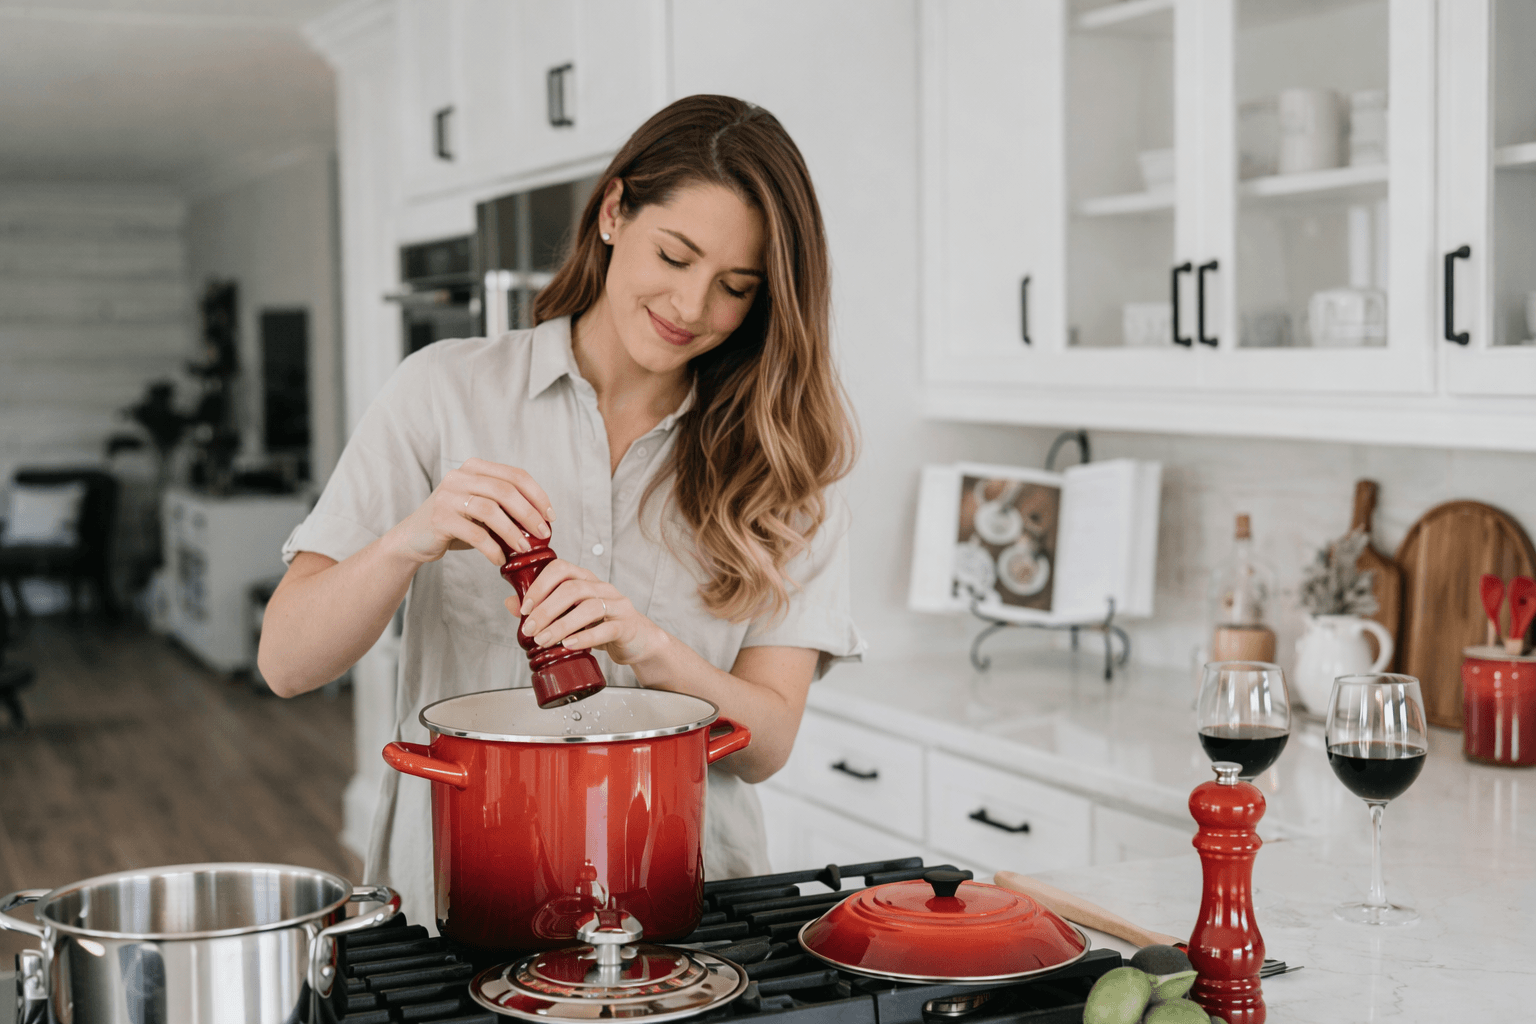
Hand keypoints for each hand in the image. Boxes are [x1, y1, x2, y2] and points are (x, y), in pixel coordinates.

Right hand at [389, 458, 554, 566]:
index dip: (538, 495)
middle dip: (530, 514)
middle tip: (544, 534)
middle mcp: (459, 476)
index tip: (551, 516)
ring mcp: (447, 496)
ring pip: (490, 510)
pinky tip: (500, 560)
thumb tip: (543, 522)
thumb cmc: (456, 525)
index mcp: (475, 468)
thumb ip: (506, 507)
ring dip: (513, 532)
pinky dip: (492, 548)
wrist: (413, 539)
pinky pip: (474, 533)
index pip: (515, 475)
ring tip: (525, 549)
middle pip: (505, 490)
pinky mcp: (439, 518)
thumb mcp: (482, 510)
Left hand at [509, 559, 663, 664]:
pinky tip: (568, 645)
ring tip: (544, 641)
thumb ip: (543, 608)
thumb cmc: (601, 625)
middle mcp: (602, 587)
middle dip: (546, 610)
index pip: (561, 568)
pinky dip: (585, 637)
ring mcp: (617, 605)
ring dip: (561, 625)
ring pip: (589, 608)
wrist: (637, 641)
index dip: (539, 585)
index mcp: (586, 579)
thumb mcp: (571, 615)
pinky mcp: (627, 626)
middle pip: (572, 588)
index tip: (524, 608)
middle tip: (530, 629)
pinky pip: (606, 629)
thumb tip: (511, 603)